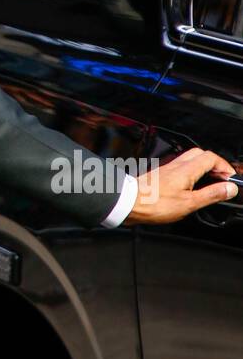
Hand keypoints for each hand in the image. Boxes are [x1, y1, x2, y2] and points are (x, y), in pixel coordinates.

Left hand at [123, 148, 237, 224]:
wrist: (128, 203)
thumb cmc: (154, 204)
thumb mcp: (189, 203)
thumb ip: (211, 194)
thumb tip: (229, 188)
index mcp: (187, 169)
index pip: (211, 158)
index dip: (224, 166)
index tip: (230, 178)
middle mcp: (177, 165)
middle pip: (200, 154)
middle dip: (214, 164)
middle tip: (221, 178)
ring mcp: (168, 169)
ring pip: (189, 160)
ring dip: (202, 167)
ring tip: (208, 182)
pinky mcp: (160, 175)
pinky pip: (180, 167)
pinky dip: (190, 173)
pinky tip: (189, 186)